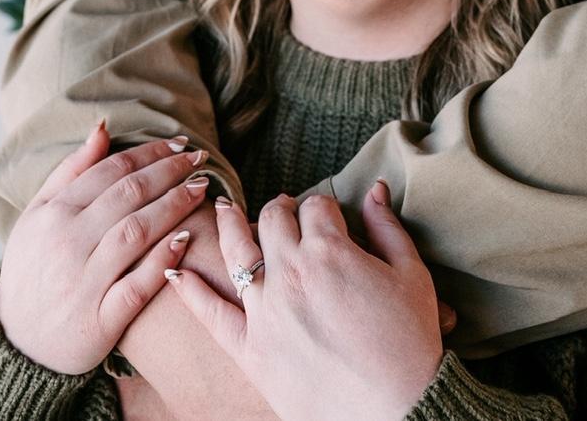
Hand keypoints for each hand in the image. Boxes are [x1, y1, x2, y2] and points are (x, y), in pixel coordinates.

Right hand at [0, 121, 210, 373]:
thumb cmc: (32, 268)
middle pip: (130, 195)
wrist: (14, 341)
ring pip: (137, 233)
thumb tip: (103, 127)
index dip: (150, 152)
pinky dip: (162, 261)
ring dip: (174, 206)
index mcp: (55, 213)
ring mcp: (84, 282)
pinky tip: (186, 239)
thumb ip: (71, 170)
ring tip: (200, 188)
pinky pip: (137, 286)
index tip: (179, 142)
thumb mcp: (37, 215)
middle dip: (170, 171)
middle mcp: (68, 243)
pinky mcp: (99, 320)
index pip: (112, 170)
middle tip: (199, 158)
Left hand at [168, 183, 442, 420]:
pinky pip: (211, 314)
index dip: (324, 207)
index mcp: (330, 250)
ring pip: (237, 251)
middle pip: (274, 220)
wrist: (399, 412)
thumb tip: (374, 188)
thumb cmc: (410, 344)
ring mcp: (265, 311)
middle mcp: (290, 273)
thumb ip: (387, 226)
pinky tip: (175, 269)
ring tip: (221, 208)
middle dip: (282, 209)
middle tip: (286, 209)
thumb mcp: (412, 275)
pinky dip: (190, 290)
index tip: (329, 216)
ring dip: (228, 223)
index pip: (316, 206)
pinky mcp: (250, 349)